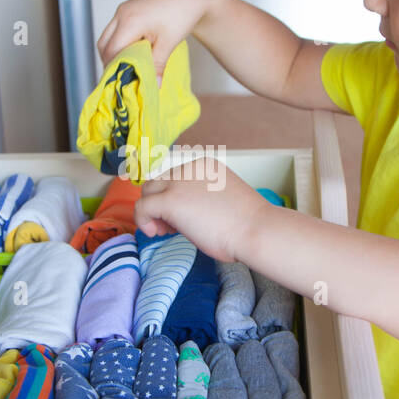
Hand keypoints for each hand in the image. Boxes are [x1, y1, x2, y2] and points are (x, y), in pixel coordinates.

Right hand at [97, 0, 216, 78]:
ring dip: (113, 52)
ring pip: (107, 37)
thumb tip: (153, 87)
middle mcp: (122, 13)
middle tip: (122, 77)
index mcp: (130, 21)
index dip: (113, 68)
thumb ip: (157, 65)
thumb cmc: (181, 16)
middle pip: (104, 44)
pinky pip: (115, 29)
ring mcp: (123, 9)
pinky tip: (133, 51)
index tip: (121, 82)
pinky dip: (119, 42)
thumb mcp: (168, 44)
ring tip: (128, 66)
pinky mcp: (127, 8)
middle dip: (109, 62)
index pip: (112, 51)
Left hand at [132, 156, 270, 262]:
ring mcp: (179, 183)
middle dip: (160, 204)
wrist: (256, 230)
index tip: (182, 218)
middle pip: (159, 182)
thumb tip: (183, 210)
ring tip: (166, 231)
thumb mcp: (222, 198)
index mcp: (205, 165)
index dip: (174, 197)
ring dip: (152, 212)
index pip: (175, 177)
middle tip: (170, 227)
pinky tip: (155, 233)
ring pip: (148, 192)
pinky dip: (142, 220)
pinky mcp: (170, 200)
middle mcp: (190, 168)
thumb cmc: (247, 224)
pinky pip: (142, 207)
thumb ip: (201, 197)